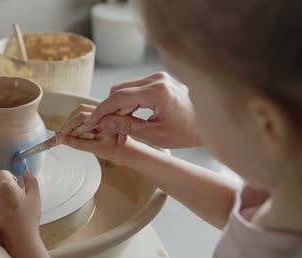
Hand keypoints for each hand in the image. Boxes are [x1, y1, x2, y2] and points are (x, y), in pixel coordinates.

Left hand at [0, 170, 51, 257]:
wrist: (18, 240)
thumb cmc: (28, 219)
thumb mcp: (35, 197)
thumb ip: (31, 182)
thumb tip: (27, 173)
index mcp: (6, 186)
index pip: (3, 173)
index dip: (10, 177)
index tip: (15, 184)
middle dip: (2, 187)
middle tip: (12, 197)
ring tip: (5, 206)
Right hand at [59, 104, 130, 160]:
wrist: (126, 148)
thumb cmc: (116, 149)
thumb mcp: (97, 149)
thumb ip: (80, 144)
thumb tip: (63, 140)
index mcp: (108, 117)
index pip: (85, 116)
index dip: (71, 124)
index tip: (62, 135)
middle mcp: (106, 110)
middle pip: (81, 110)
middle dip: (69, 122)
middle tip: (60, 134)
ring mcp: (102, 110)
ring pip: (82, 110)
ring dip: (71, 120)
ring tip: (63, 132)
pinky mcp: (99, 112)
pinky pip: (85, 112)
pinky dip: (75, 121)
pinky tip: (70, 130)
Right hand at [84, 72, 200, 147]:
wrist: (211, 123)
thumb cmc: (189, 131)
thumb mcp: (156, 135)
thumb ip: (128, 127)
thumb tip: (105, 122)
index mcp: (157, 92)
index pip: (118, 97)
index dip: (101, 111)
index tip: (90, 122)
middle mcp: (157, 79)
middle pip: (119, 91)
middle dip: (109, 110)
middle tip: (106, 130)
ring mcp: (158, 77)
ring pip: (125, 89)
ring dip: (118, 108)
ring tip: (119, 129)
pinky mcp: (159, 80)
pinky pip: (135, 89)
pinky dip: (128, 103)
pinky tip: (128, 119)